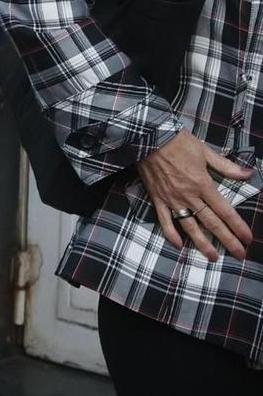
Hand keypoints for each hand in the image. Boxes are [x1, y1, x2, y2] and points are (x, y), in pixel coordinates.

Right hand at [135, 130, 253, 261]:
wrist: (148, 138)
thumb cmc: (178, 142)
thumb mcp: (204, 151)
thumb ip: (226, 166)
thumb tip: (248, 173)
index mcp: (203, 184)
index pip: (225, 210)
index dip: (238, 226)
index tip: (248, 238)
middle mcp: (189, 195)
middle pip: (211, 223)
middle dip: (227, 240)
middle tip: (239, 254)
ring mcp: (172, 199)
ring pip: (190, 226)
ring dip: (202, 243)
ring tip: (213, 257)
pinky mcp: (157, 199)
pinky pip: (165, 220)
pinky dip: (171, 234)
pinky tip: (179, 245)